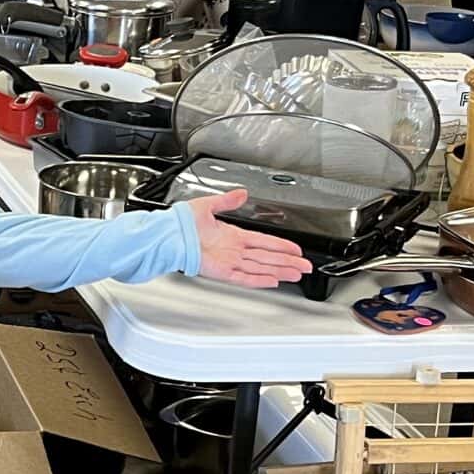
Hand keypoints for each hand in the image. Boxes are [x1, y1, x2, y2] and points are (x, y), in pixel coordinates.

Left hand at [188, 189, 313, 289]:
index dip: (281, 245)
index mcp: (232, 235)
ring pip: (261, 267)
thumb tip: (242, 193)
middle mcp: (233, 250)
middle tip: (305, 267)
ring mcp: (229, 261)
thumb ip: (227, 201)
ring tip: (297, 274)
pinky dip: (259, 279)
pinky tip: (274, 280)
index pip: (264, 241)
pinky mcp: (221, 271)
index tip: (295, 249)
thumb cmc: (181, 222)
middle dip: (288, 262)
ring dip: (280, 271)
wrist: (168, 233)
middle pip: (268, 257)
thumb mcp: (208, 205)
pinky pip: (244, 277)